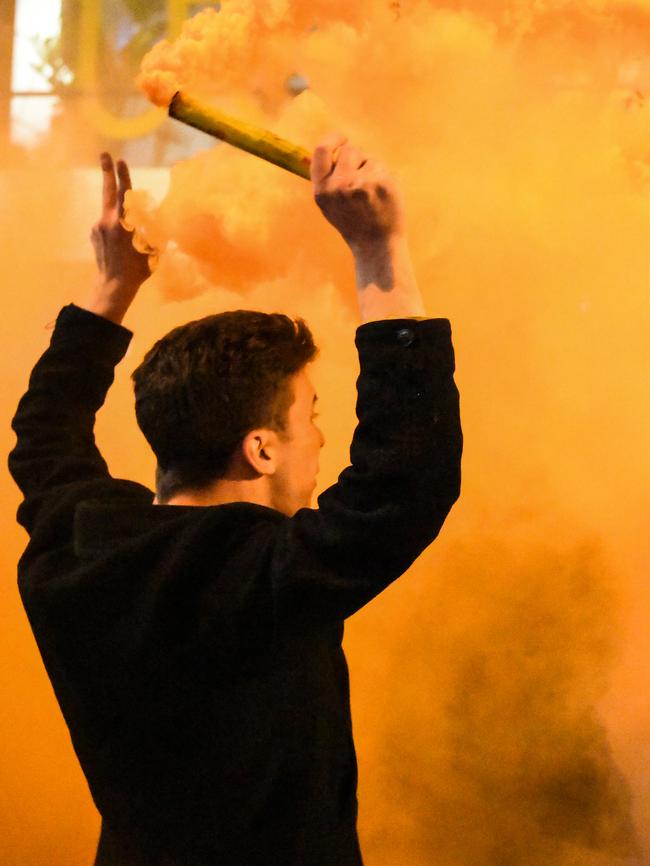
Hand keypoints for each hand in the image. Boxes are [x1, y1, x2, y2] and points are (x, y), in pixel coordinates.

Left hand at [85, 153, 150, 323]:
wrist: (113, 285)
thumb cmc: (137, 269)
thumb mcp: (149, 248)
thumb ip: (149, 230)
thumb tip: (152, 219)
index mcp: (123, 223)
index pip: (123, 194)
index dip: (123, 177)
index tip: (121, 161)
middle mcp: (107, 221)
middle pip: (107, 192)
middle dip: (107, 172)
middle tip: (104, 155)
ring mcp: (97, 227)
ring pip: (108, 212)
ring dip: (117, 213)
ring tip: (127, 233)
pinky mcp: (93, 234)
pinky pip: (105, 224)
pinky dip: (114, 227)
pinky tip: (120, 243)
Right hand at [311, 133, 405, 254]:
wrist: (376, 245)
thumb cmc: (353, 223)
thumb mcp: (329, 205)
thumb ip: (327, 179)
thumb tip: (330, 148)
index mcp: (322, 191)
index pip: (322, 151)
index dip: (332, 139)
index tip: (341, 138)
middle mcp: (338, 186)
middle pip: (349, 150)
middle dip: (357, 159)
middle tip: (362, 182)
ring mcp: (361, 184)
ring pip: (368, 158)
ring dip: (371, 169)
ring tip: (372, 193)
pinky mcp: (381, 182)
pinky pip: (381, 167)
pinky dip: (383, 178)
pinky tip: (382, 197)